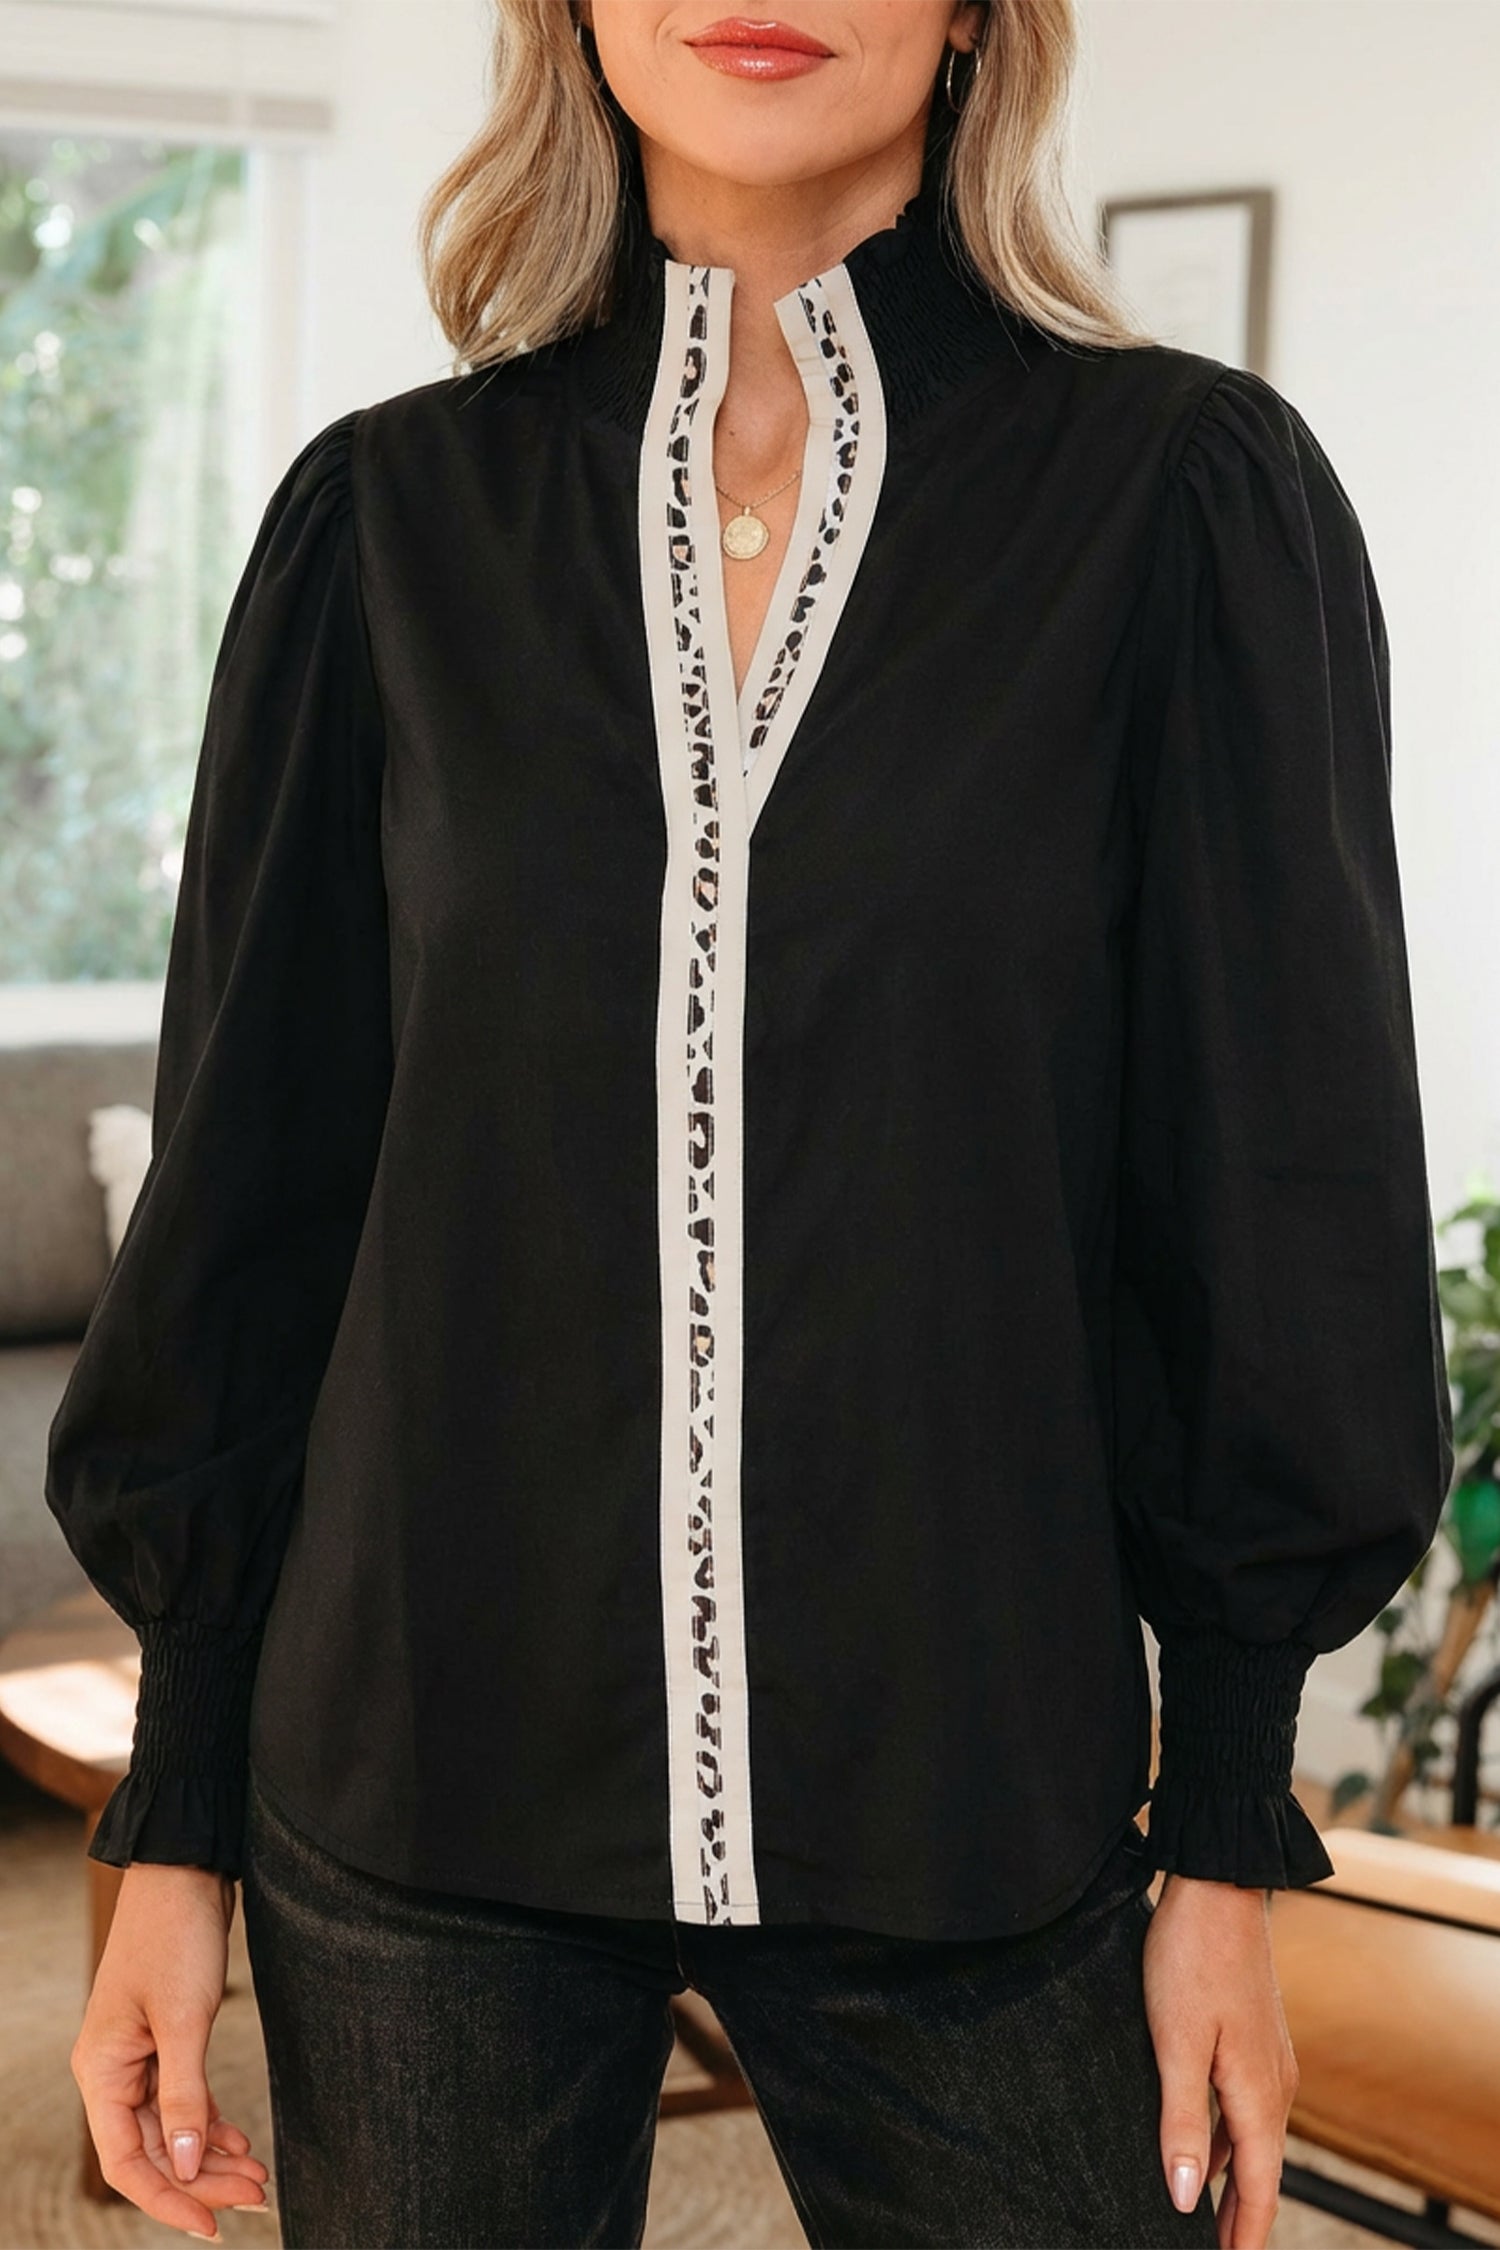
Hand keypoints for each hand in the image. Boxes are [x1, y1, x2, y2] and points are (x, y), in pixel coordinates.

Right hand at [70, 1861, 270, 2239]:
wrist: (186, 1869)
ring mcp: (139, 2056)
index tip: (213, 2225)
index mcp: (100, 2072)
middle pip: (153, 2150)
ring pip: (172, 2127)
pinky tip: (239, 2139)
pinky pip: (183, 2098)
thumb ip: (185, 2094)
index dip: (168, 2199)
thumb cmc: (175, 1935)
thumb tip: (188, 2164)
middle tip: (256, 2196)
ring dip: (212, 2153)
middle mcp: (113, 2071)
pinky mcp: (166, 2038)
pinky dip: (211, 2121)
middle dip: (202, 2178)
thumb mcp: (184, 2019)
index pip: (125, 2163)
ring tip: (257, 2175)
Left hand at [1141, 1872, 1299, 2248]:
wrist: (1218, 1887)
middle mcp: (1274, 2084)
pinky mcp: (1251, 2038)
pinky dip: (1223, 2139)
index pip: (1259, 2188)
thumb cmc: (1192, 1960)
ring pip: (1250, 2139)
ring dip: (1230, 2180)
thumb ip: (1180, 2122)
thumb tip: (1183, 2196)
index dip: (1245, 2234)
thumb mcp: (1174, 2045)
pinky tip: (1196, 2147)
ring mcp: (1266, 2059)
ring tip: (1204, 2217)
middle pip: (1259, 2170)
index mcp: (1258, 2095)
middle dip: (1240, 2217)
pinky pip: (1242, 2107)